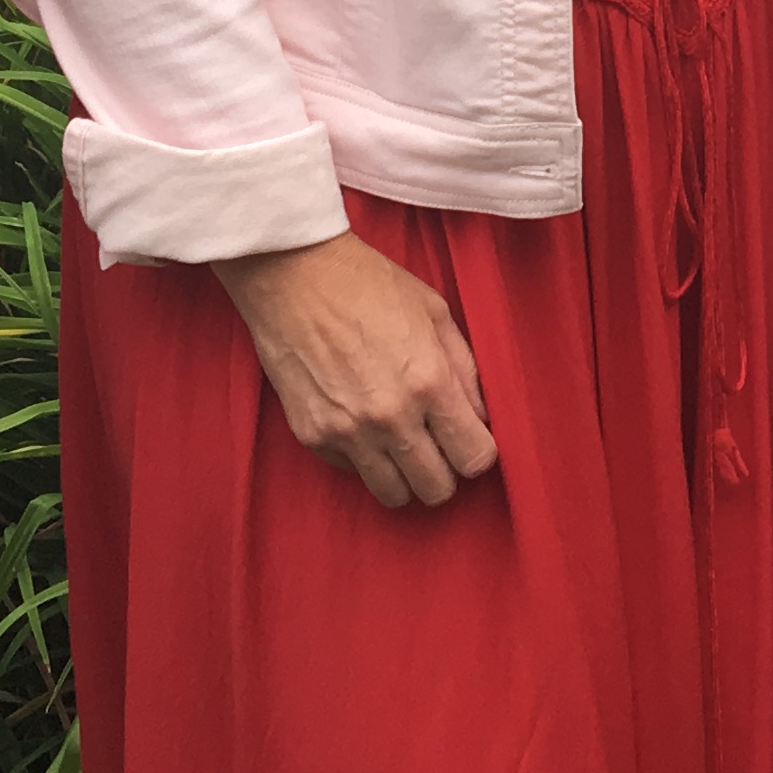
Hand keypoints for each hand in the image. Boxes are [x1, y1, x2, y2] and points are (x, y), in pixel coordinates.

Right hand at [210, 231, 496, 509]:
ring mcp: (349, 432)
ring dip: (405, 475)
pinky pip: (354, 473)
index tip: (469, 438)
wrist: (293, 276)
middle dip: (445, 469)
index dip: (478, 451)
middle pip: (437, 489)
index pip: (474, 458)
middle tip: (436, 443)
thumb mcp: (434, 312)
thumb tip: (479, 415)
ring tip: (401, 443)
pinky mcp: (313, 436)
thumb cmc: (367, 285)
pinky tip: (363, 423)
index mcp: (429, 381)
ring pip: (394, 495)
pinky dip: (365, 459)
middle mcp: (391, 417)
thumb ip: (465, 368)